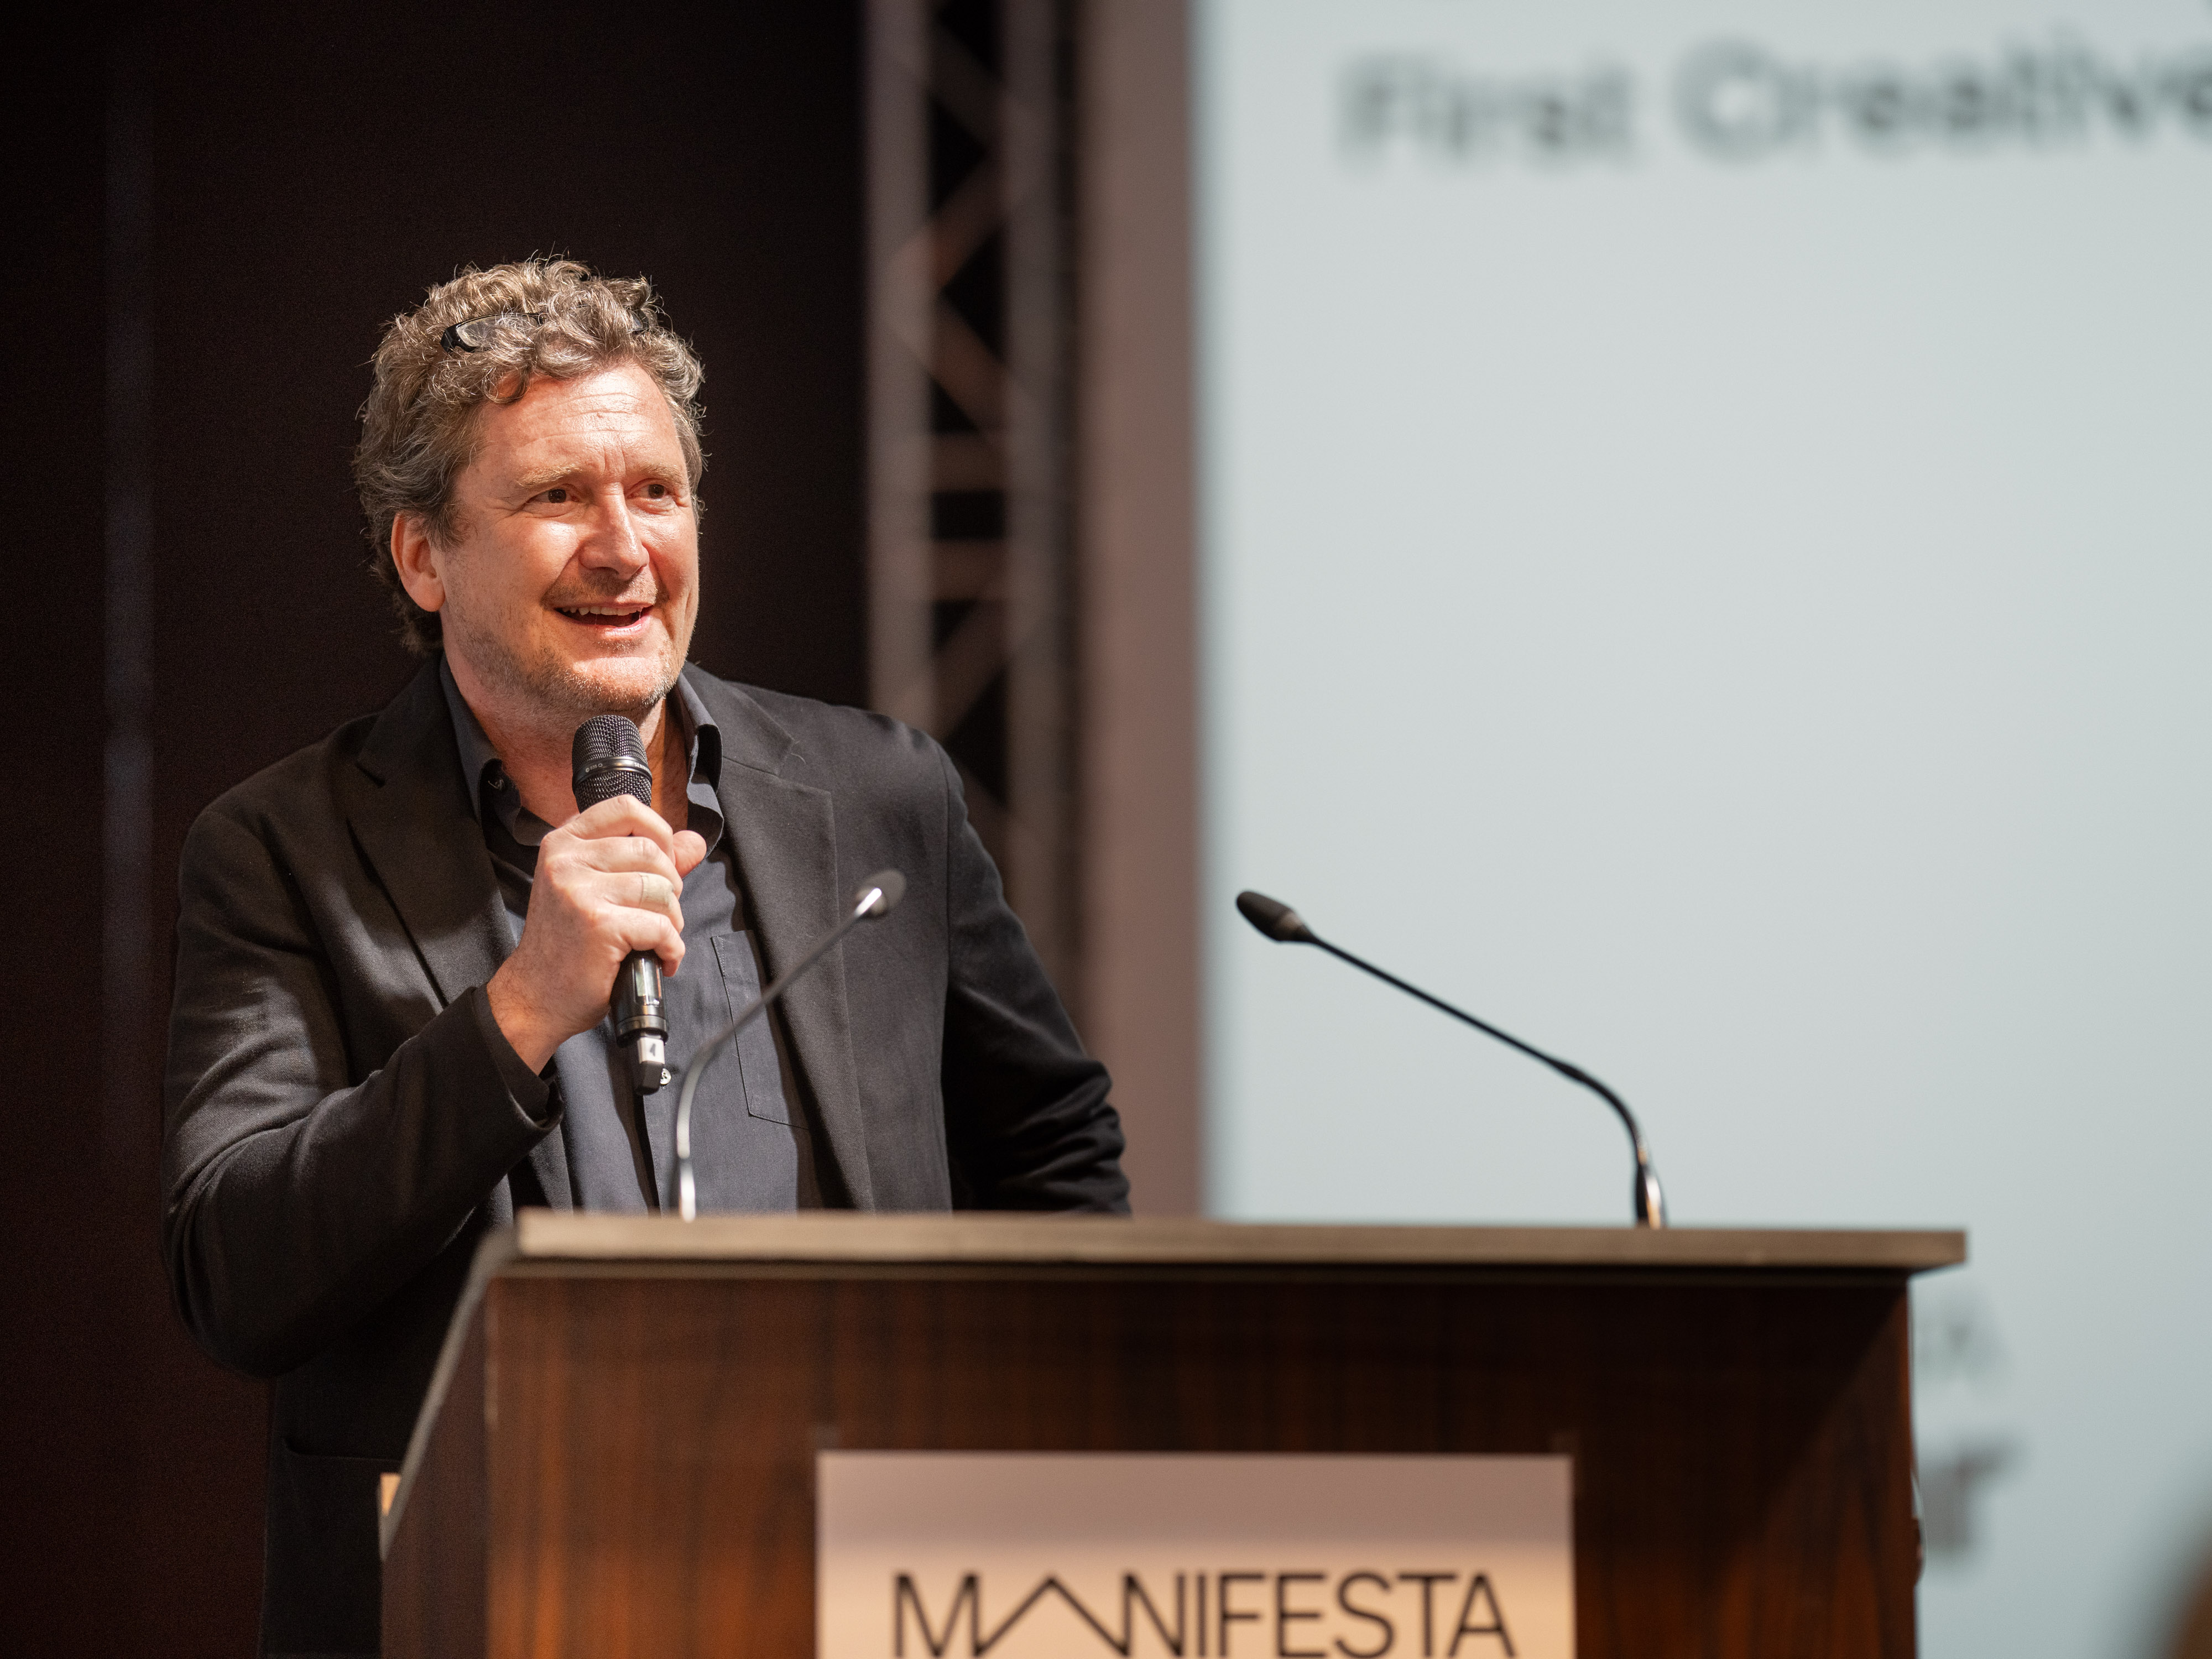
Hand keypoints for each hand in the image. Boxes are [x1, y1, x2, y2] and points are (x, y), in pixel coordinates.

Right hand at [486, 796, 709, 1070]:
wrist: (535, 995)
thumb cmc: (568, 944)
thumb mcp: (597, 889)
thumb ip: (646, 862)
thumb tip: (695, 841)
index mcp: (564, 842)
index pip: (625, 808)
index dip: (659, 831)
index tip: (663, 863)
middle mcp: (567, 859)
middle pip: (651, 851)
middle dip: (670, 885)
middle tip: (661, 913)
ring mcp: (579, 890)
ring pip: (659, 889)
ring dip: (672, 919)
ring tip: (657, 938)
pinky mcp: (598, 924)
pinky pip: (660, 926)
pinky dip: (671, 947)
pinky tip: (662, 958)